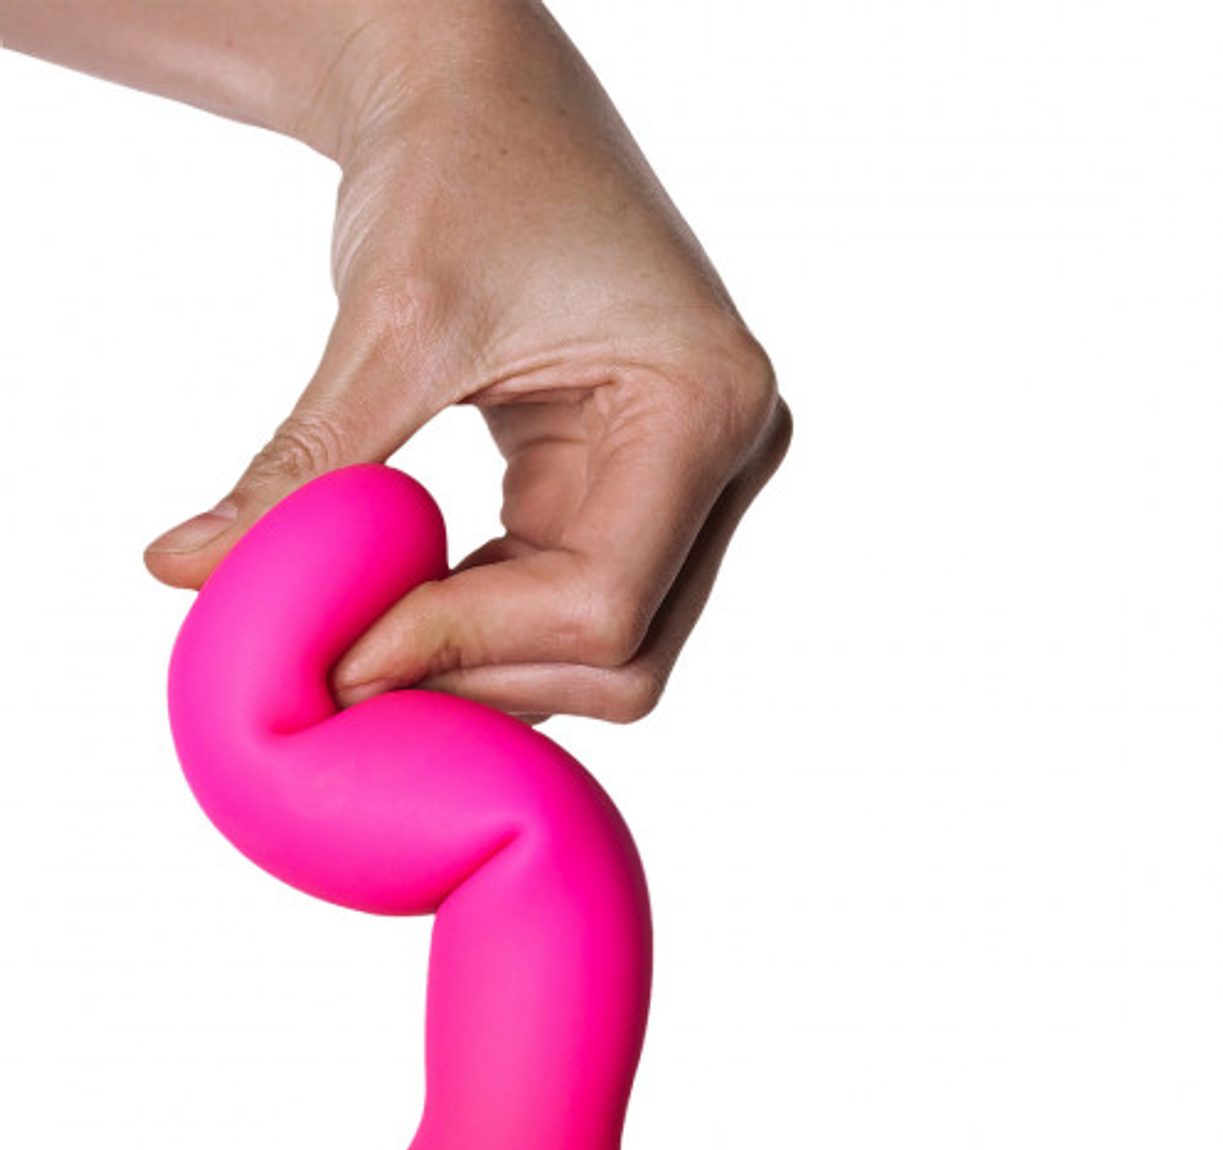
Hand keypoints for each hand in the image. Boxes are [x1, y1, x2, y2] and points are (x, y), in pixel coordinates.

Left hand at [144, 0, 790, 722]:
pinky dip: (489, 627)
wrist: (482, 92)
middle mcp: (726, 459)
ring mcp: (693, 483)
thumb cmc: (461, 162)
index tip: (342, 658)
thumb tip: (190, 574)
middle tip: (352, 676)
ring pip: (608, 655)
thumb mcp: (388, 320)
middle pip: (625, 656)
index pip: (601, 600)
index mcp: (706, 407)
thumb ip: (308, 464)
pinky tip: (405, 607)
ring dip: (487, 668)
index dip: (467, 646)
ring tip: (368, 644)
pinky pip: (575, 608)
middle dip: (485, 679)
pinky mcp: (641, 492)